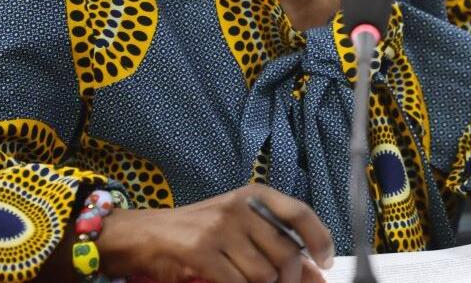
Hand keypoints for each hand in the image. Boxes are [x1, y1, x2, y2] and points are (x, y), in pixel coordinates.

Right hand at [97, 185, 334, 282]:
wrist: (146, 234)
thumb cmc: (198, 231)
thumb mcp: (240, 228)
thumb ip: (276, 244)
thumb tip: (317, 273)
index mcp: (253, 195)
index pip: (300, 213)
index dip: (320, 240)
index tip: (325, 263)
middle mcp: (240, 207)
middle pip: (286, 254)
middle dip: (289, 279)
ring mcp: (220, 228)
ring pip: (265, 275)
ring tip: (245, 281)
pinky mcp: (202, 252)